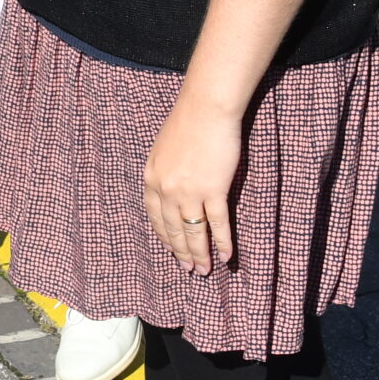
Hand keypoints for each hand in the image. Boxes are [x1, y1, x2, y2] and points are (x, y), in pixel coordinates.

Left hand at [144, 100, 241, 275]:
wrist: (206, 108)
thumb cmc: (187, 123)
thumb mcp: (164, 150)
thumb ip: (165, 172)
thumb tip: (172, 189)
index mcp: (152, 178)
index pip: (155, 218)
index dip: (164, 237)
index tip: (171, 250)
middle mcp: (166, 189)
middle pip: (173, 229)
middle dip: (181, 252)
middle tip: (189, 269)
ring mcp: (189, 191)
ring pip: (194, 232)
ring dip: (200, 254)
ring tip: (205, 270)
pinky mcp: (213, 190)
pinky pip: (217, 223)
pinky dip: (222, 242)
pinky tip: (226, 256)